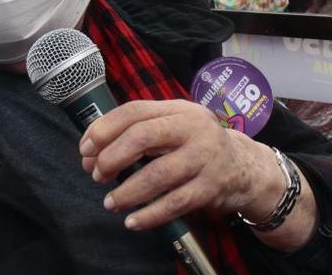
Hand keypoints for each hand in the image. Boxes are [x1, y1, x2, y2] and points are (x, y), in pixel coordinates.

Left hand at [79, 100, 286, 231]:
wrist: (246, 168)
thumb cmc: (198, 148)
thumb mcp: (175, 128)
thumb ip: (140, 134)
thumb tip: (91, 153)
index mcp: (179, 110)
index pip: (134, 111)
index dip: (104, 130)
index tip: (85, 149)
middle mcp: (194, 128)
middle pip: (143, 137)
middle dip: (112, 158)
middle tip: (97, 175)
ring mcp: (206, 157)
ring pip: (158, 174)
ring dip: (127, 192)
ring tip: (111, 202)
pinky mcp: (212, 187)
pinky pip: (175, 203)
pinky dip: (150, 215)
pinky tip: (133, 221)